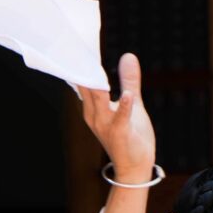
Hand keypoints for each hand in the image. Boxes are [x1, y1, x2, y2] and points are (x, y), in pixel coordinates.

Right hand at [77, 50, 155, 184]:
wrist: (136, 167)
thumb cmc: (132, 135)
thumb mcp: (131, 103)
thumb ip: (129, 80)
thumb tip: (128, 56)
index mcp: (93, 107)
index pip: (84, 82)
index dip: (81, 65)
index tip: (77, 45)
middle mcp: (95, 115)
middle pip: (87, 88)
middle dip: (84, 70)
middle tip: (80, 50)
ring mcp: (106, 125)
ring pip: (98, 100)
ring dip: (97, 85)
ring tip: (96, 69)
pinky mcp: (121, 133)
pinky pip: (120, 118)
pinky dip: (123, 106)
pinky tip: (126, 95)